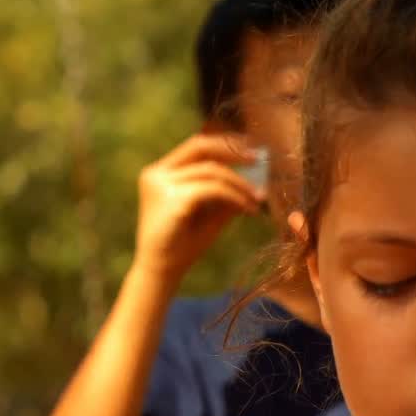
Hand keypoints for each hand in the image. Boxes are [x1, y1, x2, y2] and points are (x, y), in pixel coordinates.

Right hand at [132, 134, 264, 281]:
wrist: (163, 271)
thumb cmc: (184, 244)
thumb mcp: (210, 212)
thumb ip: (226, 192)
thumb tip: (254, 177)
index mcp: (160, 173)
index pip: (196, 147)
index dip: (225, 144)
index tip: (251, 150)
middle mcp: (156, 174)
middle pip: (200, 146)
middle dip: (233, 151)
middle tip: (259, 160)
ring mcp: (161, 185)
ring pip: (212, 171)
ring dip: (241, 184)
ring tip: (259, 200)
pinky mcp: (172, 200)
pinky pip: (214, 189)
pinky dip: (236, 197)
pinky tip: (250, 210)